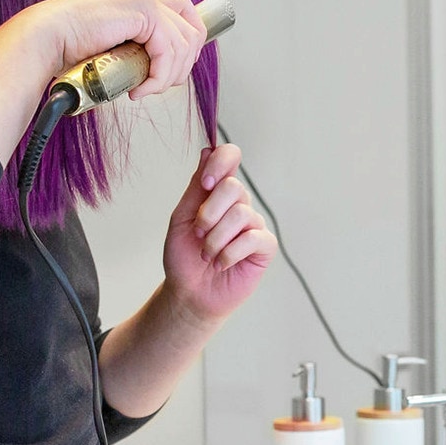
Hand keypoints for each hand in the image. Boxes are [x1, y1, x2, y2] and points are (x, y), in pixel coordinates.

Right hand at [22, 0, 206, 98]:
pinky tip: (139, 88)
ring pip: (184, 42)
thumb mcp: (108, 49)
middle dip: (183, 64)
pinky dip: (158, 77)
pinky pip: (169, 50)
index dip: (187, 47)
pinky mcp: (142, 11)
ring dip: (167, 76)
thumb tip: (150, 72)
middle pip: (192, 26)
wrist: (45, 39)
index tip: (171, 72)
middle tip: (159, 84)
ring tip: (144, 89)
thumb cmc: (65, 47)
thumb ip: (130, 50)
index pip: (182, 14)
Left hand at [163, 145, 276, 324]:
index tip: (204, 183)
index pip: (230, 157)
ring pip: (241, 214)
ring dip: (216, 238)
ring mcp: (253, 224)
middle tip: (198, 232)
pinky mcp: (264, 246)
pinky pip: (253, 238)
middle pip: (234, 187)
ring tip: (206, 254)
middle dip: (209, 213)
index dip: (221, 163)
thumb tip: (207, 151)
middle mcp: (238, 204)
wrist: (189, 293)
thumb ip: (195, 187)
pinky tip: (220, 264)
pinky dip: (230, 253)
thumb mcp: (181, 218)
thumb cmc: (184, 257)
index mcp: (217, 192)